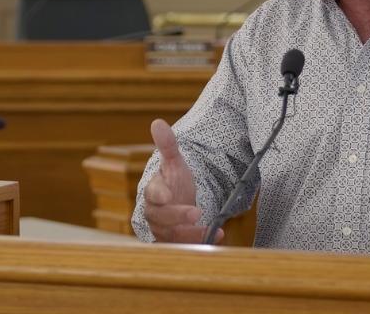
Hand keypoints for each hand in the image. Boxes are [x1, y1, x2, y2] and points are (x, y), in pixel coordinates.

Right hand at [143, 119, 222, 243]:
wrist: (177, 204)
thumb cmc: (174, 182)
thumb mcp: (175, 163)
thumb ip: (167, 145)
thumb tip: (157, 122)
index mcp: (153, 192)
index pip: (152, 194)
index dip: (160, 195)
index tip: (169, 195)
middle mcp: (155, 214)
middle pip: (161, 218)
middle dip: (178, 216)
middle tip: (196, 212)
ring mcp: (163, 230)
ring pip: (171, 237)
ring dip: (191, 235)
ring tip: (210, 230)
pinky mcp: (175, 243)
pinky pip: (183, 247)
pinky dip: (200, 242)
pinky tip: (217, 234)